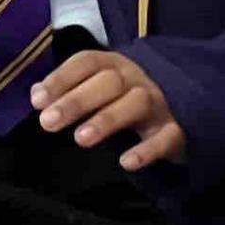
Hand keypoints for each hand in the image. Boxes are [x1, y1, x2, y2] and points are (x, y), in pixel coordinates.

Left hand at [34, 50, 182, 170]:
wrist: (187, 105)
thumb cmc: (125, 97)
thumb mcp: (98, 87)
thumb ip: (67, 89)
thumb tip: (37, 96)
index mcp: (113, 65)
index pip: (86, 62)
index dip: (61, 78)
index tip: (38, 100)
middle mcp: (136, 79)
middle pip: (108, 82)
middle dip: (76, 101)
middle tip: (47, 122)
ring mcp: (159, 103)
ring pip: (135, 104)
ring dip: (106, 120)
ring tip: (80, 139)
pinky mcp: (176, 130)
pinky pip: (165, 138)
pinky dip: (147, 150)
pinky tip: (126, 162)